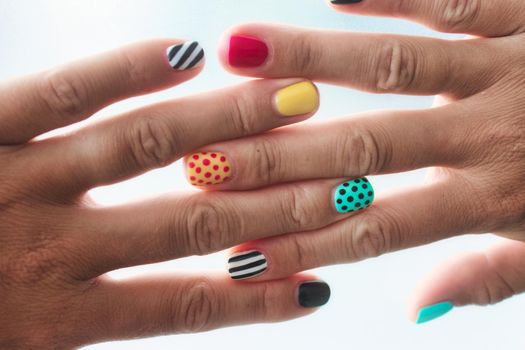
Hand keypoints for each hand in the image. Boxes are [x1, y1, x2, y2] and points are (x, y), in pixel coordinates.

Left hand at [0, 39, 334, 347]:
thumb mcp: (19, 349)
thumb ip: (85, 330)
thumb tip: (168, 307)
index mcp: (57, 317)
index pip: (185, 304)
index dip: (256, 301)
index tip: (316, 286)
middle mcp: (52, 249)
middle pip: (191, 222)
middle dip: (275, 203)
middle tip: (344, 184)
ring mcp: (23, 182)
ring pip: (146, 145)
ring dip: (229, 123)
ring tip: (295, 101)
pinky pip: (64, 92)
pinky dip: (129, 70)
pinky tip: (187, 56)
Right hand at [193, 0, 524, 322]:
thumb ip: (492, 276)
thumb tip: (416, 301)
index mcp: (495, 197)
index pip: (376, 227)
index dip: (305, 239)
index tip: (238, 241)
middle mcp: (488, 133)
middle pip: (363, 146)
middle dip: (280, 153)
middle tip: (204, 153)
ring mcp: (507, 67)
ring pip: (395, 63)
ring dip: (313, 57)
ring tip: (239, 50)